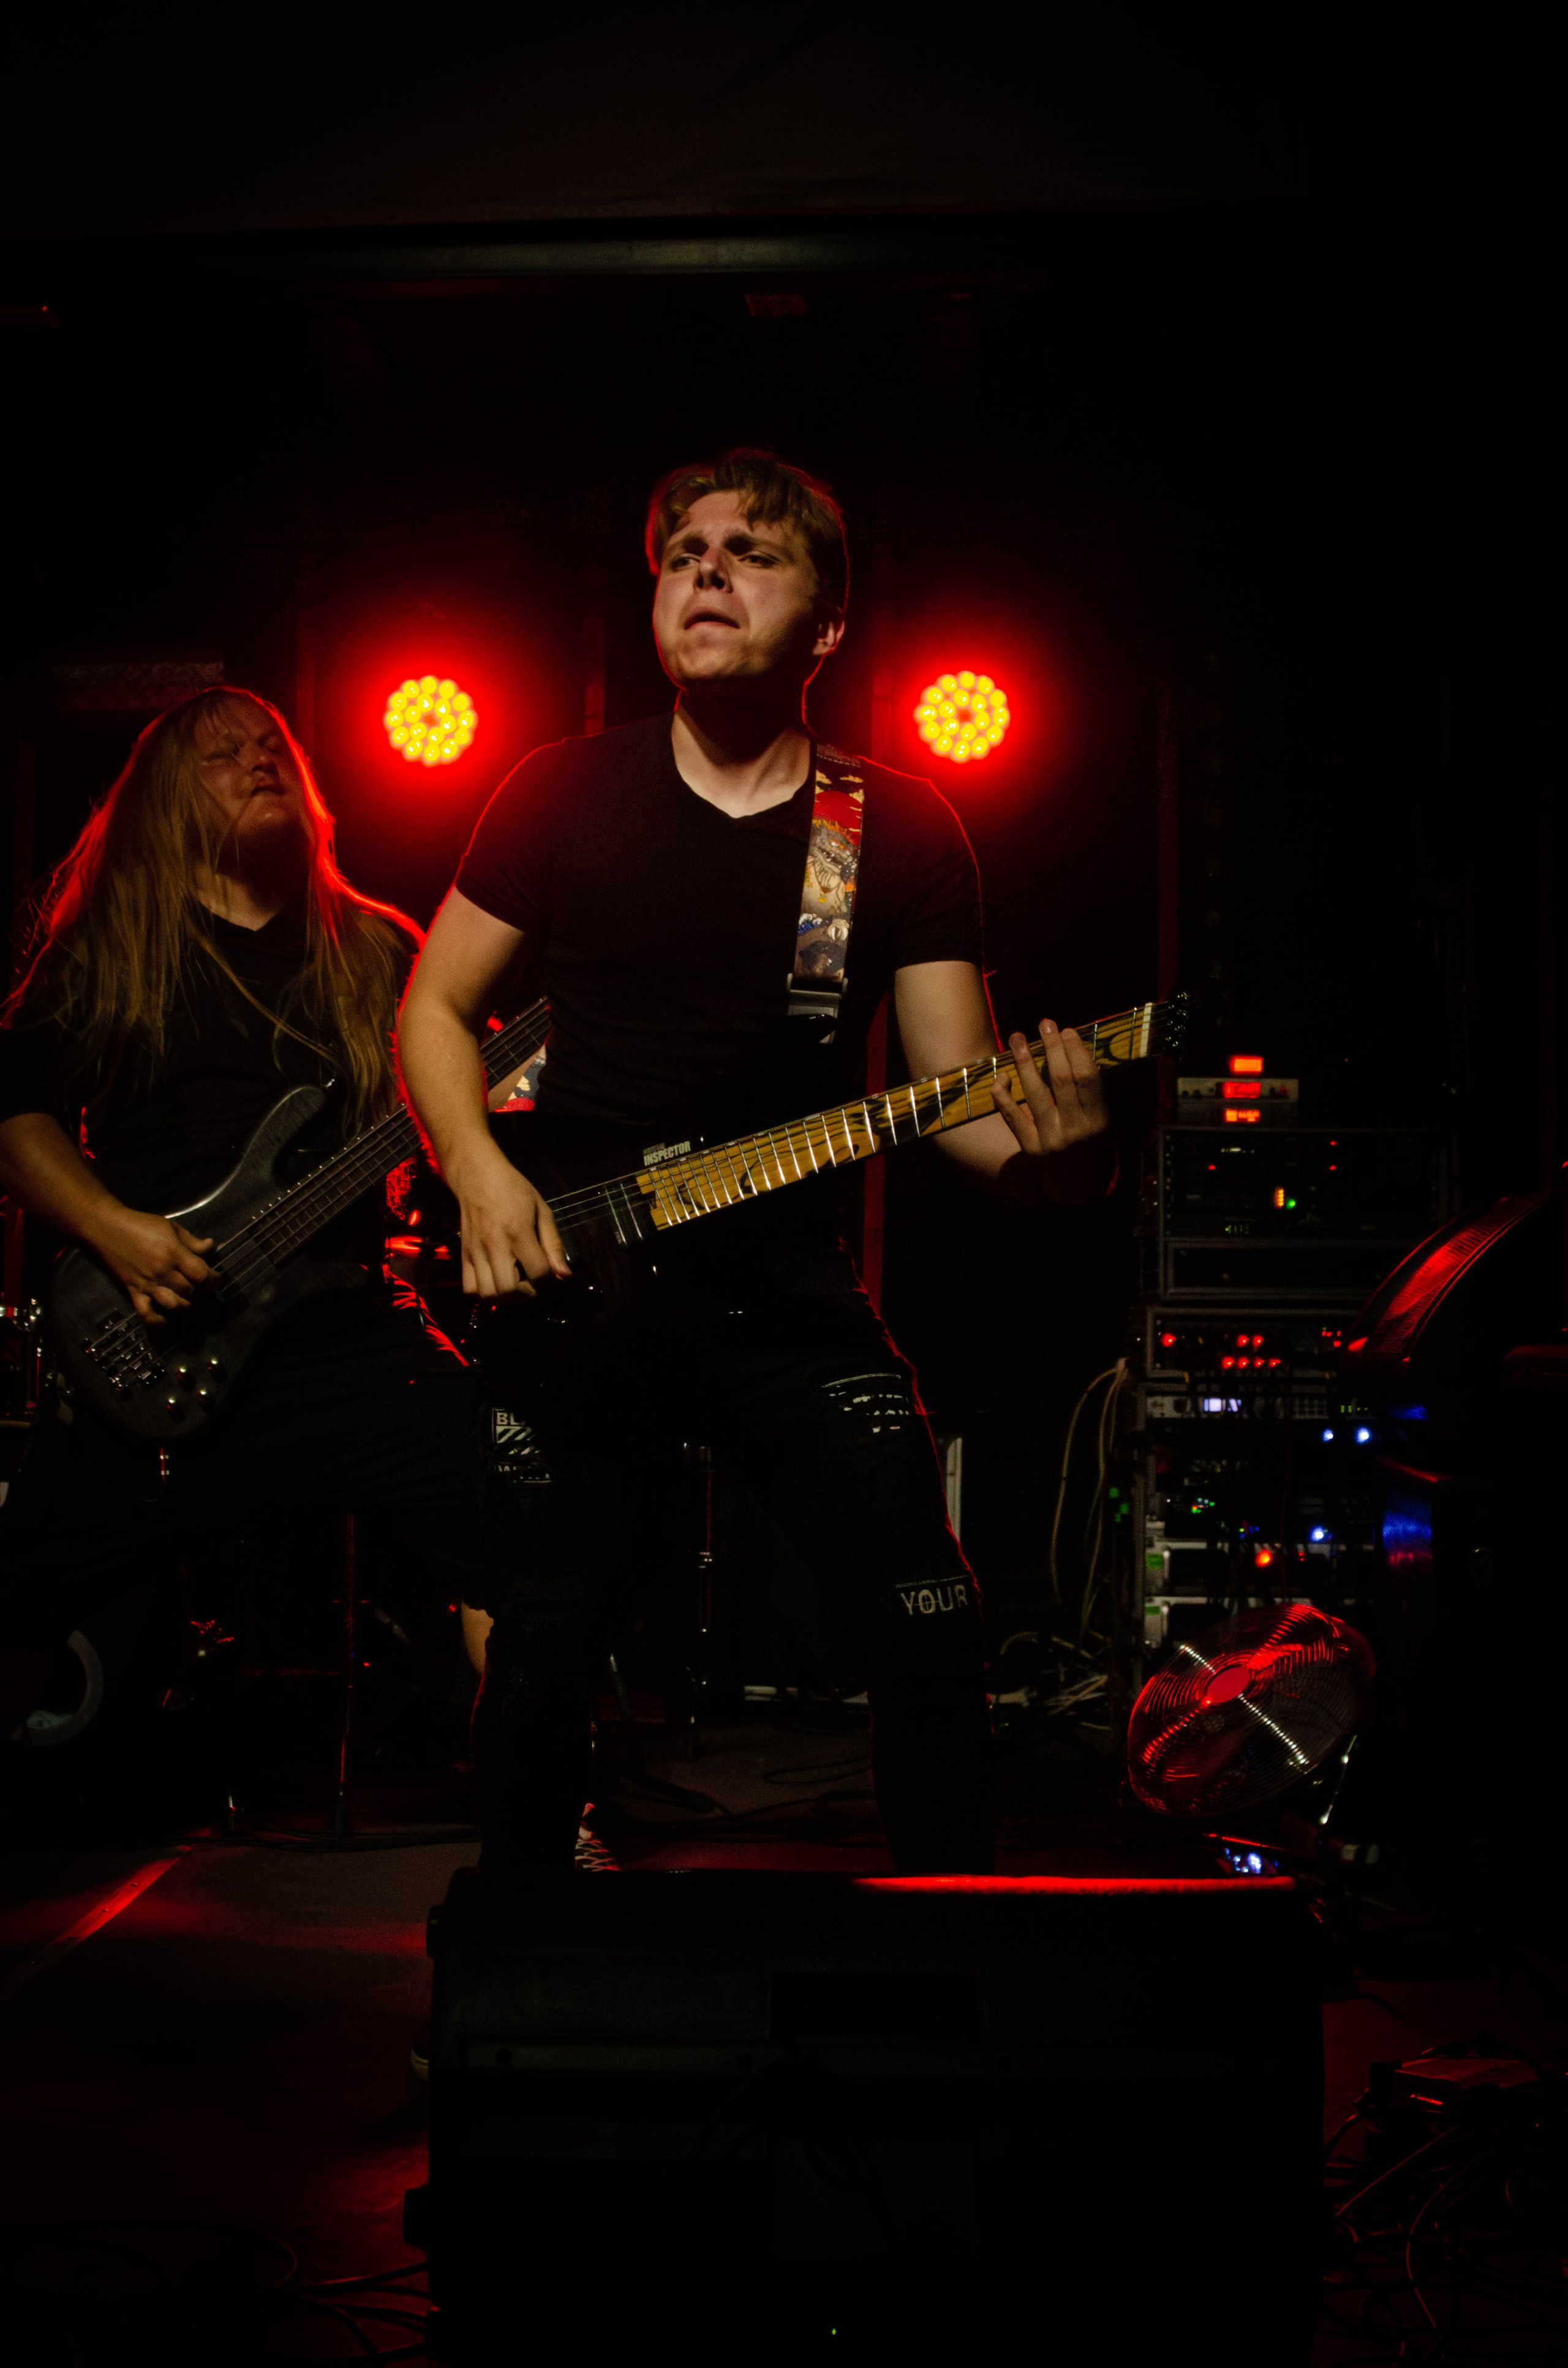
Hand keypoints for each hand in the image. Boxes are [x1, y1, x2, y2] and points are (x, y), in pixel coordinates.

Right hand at [92, 1209, 213, 1324]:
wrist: (106, 1227)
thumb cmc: (140, 1223)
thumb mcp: (169, 1226)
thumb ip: (191, 1240)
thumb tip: (211, 1246)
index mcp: (172, 1252)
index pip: (201, 1274)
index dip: (213, 1279)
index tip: (217, 1278)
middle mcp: (161, 1271)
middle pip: (190, 1290)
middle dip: (201, 1290)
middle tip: (202, 1286)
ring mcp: (146, 1283)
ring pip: (173, 1304)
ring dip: (184, 1304)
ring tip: (187, 1297)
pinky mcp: (133, 1291)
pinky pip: (146, 1313)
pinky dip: (157, 1321)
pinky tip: (165, 1321)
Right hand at [450, 1139, 568, 1297]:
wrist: (477, 1175)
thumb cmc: (513, 1189)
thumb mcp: (542, 1210)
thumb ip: (553, 1244)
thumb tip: (564, 1275)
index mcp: (518, 1231)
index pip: (538, 1272)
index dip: (550, 1281)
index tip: (553, 1276)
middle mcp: (495, 1244)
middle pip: (510, 1290)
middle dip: (527, 1294)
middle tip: (533, 1284)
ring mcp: (476, 1251)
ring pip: (488, 1294)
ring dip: (506, 1298)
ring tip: (516, 1285)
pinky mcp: (463, 1255)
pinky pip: (470, 1288)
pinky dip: (484, 1293)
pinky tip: (496, 1282)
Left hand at [992, 1019, 1115, 1202]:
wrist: (1080, 1187)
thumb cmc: (1095, 1144)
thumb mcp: (1106, 1121)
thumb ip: (1094, 1093)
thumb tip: (1077, 1050)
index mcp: (1099, 1121)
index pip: (1087, 1078)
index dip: (1076, 1051)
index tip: (1068, 1031)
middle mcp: (1074, 1130)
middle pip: (1061, 1080)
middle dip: (1052, 1048)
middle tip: (1045, 1024)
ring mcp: (1049, 1139)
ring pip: (1034, 1092)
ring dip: (1024, 1061)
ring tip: (1018, 1038)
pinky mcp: (1029, 1147)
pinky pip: (1011, 1115)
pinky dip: (1003, 1095)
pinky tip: (1002, 1075)